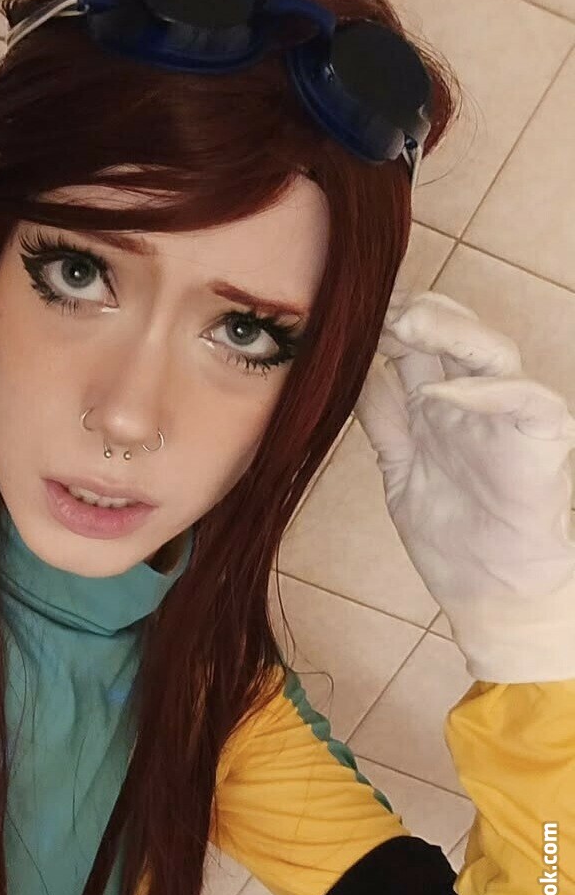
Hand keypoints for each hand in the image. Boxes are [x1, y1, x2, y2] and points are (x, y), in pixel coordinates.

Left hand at [354, 291, 574, 683]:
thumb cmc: (449, 530)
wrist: (488, 586)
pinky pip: (526, 398)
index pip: (419, 344)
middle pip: (454, 334)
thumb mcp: (399, 465)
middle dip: (416, 314)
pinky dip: (484, 391)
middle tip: (376, 308)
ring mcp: (510, 414)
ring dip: (449, 332)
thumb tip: (353, 373)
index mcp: (440, 403)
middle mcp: (475, 399)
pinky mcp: (543, 436)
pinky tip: (443, 393)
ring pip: (490, 351)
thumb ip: (383, 419)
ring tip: (407, 325)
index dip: (388, 324)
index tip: (351, 312)